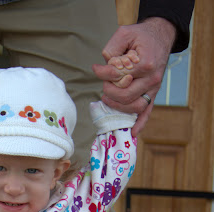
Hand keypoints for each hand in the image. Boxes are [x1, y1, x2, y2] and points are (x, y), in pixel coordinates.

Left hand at [93, 18, 176, 134]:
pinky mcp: (154, 94)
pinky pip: (148, 112)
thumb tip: (101, 68)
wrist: (160, 36)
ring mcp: (154, 88)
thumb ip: (112, 48)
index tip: (97, 69)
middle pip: (126, 96)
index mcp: (145, 63)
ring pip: (135, 107)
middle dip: (110, 93)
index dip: (105, 75)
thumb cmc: (141, 35)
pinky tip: (133, 132)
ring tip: (108, 99)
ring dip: (119, 107)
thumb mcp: (125, 33)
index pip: (121, 77)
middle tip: (104, 85)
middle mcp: (152, 78)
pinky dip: (140, 124)